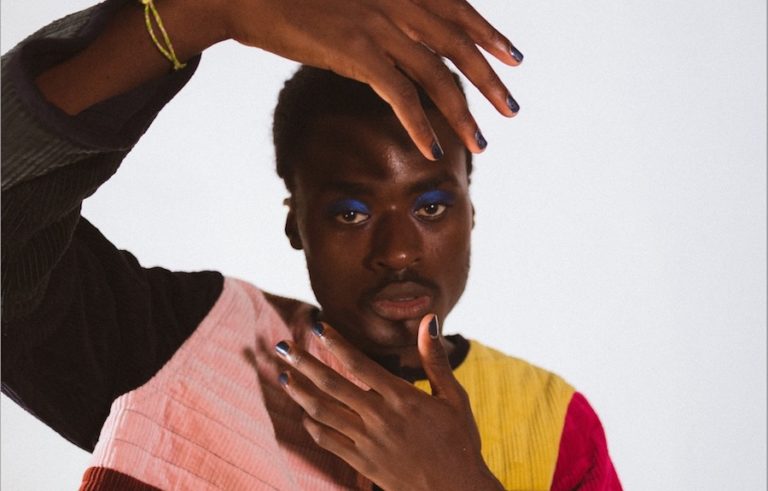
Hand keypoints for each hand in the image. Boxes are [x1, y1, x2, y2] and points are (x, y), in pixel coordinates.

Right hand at [220, 0, 521, 158]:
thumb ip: (382, 10)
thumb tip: (402, 35)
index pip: (457, 11)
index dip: (489, 35)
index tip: (513, 58)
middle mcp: (396, 1)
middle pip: (457, 47)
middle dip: (488, 81)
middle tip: (511, 109)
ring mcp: (378, 26)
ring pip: (436, 76)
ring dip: (462, 114)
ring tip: (482, 142)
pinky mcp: (356, 52)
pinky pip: (400, 95)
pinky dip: (419, 125)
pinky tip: (433, 150)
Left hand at [274, 315, 503, 490]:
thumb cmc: (459, 442)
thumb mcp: (454, 398)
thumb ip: (435, 360)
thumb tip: (429, 320)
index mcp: (401, 397)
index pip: (359, 364)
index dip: (335, 343)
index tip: (316, 327)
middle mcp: (379, 417)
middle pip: (331, 384)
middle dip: (304, 363)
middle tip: (283, 347)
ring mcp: (368, 442)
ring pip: (323, 412)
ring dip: (300, 392)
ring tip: (284, 376)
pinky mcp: (362, 463)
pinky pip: (328, 441)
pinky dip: (312, 425)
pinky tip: (304, 413)